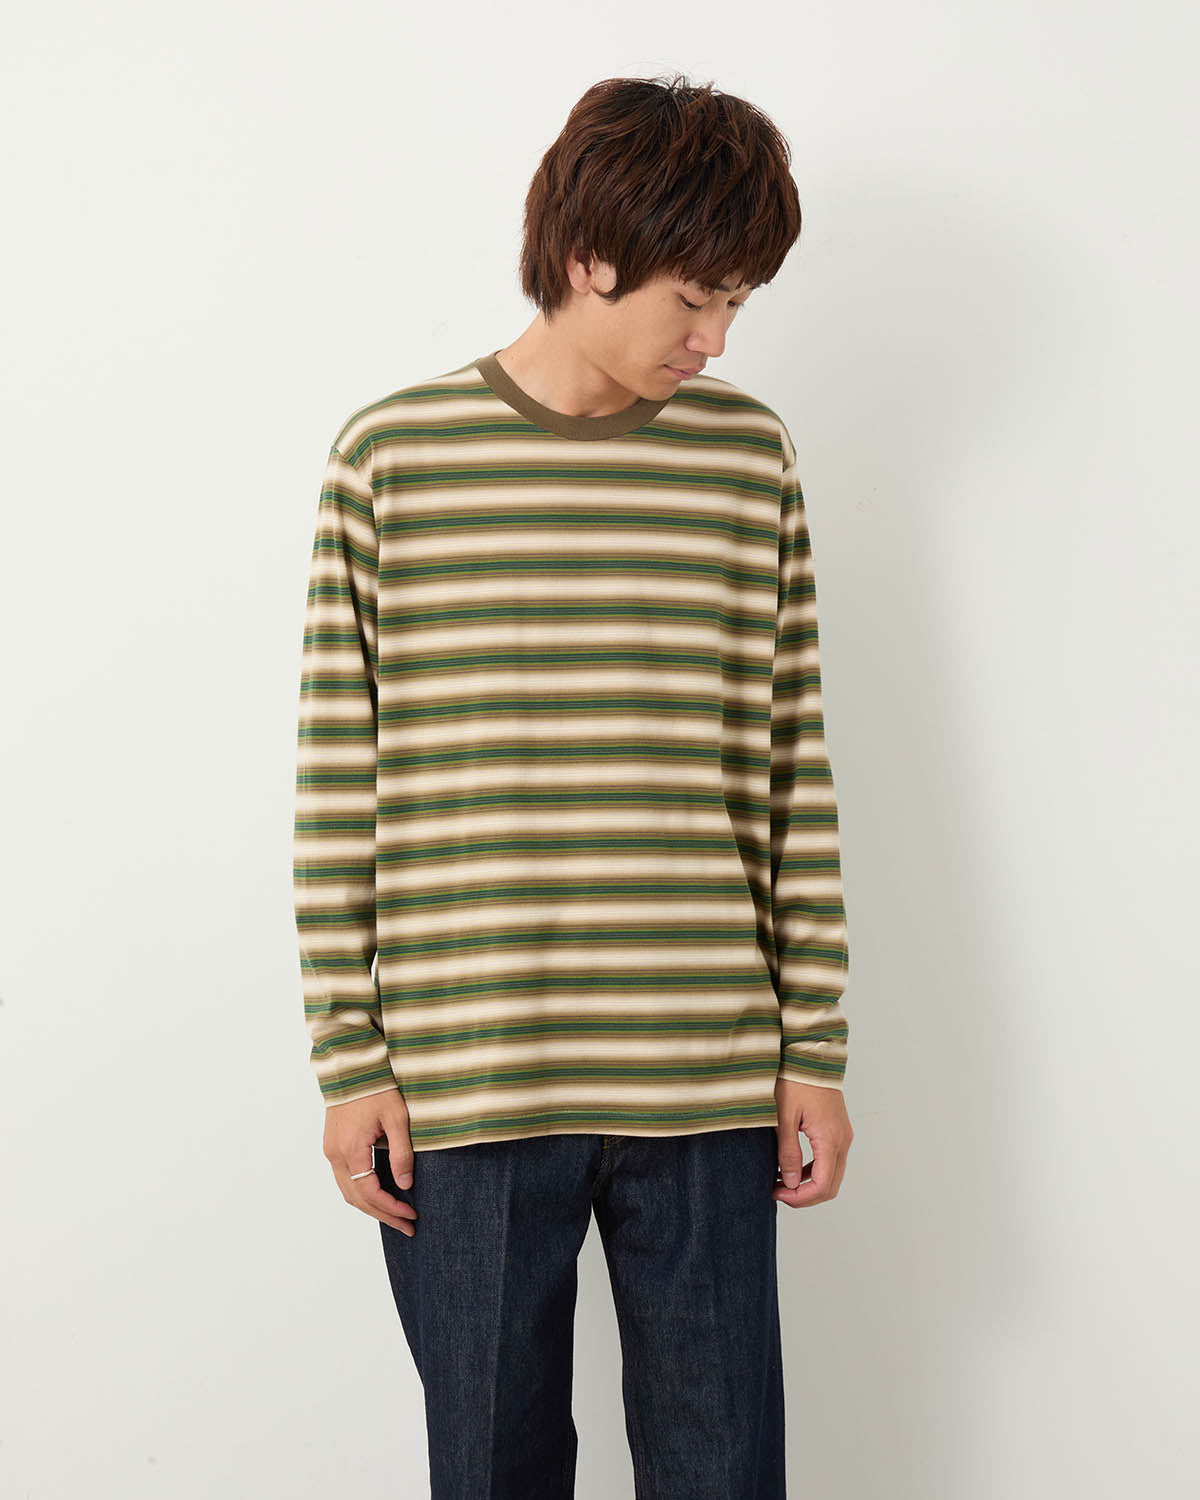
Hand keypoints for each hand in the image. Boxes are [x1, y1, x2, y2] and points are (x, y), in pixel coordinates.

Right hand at [322, 1089, 419, 1236]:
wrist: (351, 1065)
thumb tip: (405, 1184)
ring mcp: (331, 1150)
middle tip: (407, 1226)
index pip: (370, 1193)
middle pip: (357, 1199)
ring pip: (348, 1191)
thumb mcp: (397, 1118)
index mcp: (351, 1150)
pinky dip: (361, 1192)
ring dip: (371, 1207)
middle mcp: (335, 1155)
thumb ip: (401, 1153)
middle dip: (383, 1215)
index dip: (391, 1208)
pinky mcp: (332, 1144)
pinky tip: (378, 1195)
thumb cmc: (376, 1087)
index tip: (412, 1215)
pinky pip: (344, 1178)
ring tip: (395, 1216)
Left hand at [773, 1078, 852, 1207]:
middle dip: (805, 1196)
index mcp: (830, 1139)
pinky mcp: (838, 1129)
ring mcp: (843, 1134)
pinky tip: (791, 1166)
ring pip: (832, 1174)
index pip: (822, 1185)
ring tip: (780, 1180)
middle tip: (777, 1192)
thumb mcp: (783, 1117)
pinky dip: (813, 1170)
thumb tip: (790, 1182)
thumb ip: (788, 1152)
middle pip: (831, 1185)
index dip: (800, 1198)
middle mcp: (843, 1140)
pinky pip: (830, 1159)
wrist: (811, 1052)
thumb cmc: (795, 1080)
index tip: (777, 1194)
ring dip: (809, 1184)